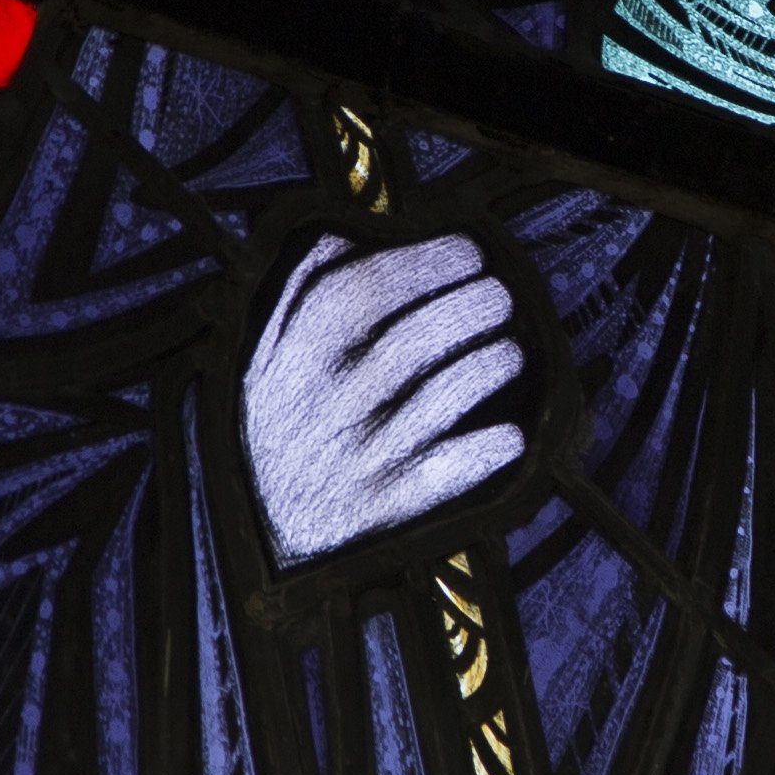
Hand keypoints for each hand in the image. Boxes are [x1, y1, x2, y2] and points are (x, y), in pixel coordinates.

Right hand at [240, 231, 529, 565]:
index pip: (360, 294)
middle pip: (409, 342)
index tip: (468, 249)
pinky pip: (446, 474)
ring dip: (486, 366)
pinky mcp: (385, 508)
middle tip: (500, 295)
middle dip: (468, 307)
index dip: (422, 264)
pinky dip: (483, 451)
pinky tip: (510, 435)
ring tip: (509, 351)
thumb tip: (338, 236)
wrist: (264, 537)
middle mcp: (323, 409)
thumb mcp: (265, 362)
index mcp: (291, 363)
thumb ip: (296, 300)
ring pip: (436, 401)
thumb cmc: (282, 428)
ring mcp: (356, 460)